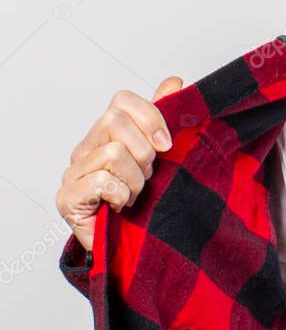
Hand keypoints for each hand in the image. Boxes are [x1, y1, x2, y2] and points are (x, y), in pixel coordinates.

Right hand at [55, 76, 182, 250]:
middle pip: (114, 121)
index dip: (151, 116)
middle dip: (143, 153)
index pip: (122, 101)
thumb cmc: (143, 203)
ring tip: (134, 196)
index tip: (167, 145)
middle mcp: (86, 148)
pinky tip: (120, 207)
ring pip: (113, 154)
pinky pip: (103, 181)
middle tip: (147, 177)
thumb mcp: (161, 159)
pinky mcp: (67, 197)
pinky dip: (121, 196)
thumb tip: (174, 82)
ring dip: (135, 181)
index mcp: (107, 136)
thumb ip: (163, 121)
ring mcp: (72, 172)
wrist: (127, 247)